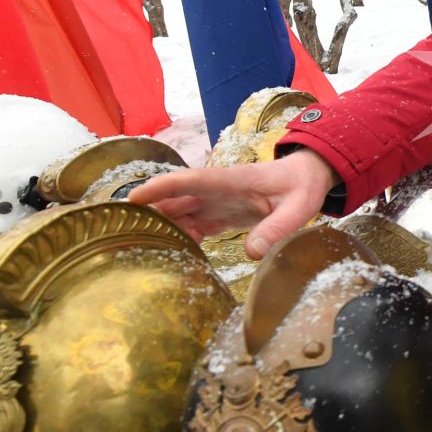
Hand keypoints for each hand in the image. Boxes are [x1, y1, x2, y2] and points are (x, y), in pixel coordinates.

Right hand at [127, 151, 338, 259]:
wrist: (307, 179)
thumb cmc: (302, 187)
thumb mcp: (299, 207)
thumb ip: (279, 228)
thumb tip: (253, 253)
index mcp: (230, 181)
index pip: (189, 181)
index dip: (161, 188)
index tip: (134, 198)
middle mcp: (216, 190)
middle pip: (174, 199)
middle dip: (149, 212)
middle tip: (124, 233)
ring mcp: (215, 201)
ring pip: (179, 212)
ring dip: (163, 227)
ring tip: (143, 249)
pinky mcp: (219, 214)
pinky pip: (192, 224)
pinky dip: (180, 237)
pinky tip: (174, 253)